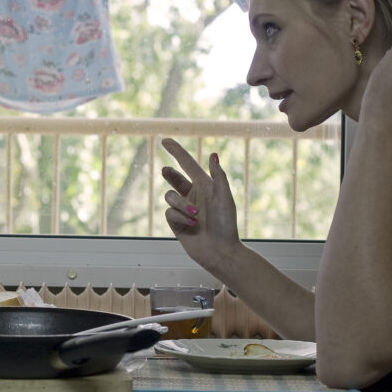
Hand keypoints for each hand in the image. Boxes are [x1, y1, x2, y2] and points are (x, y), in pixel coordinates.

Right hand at [160, 138, 241, 275]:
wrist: (220, 251)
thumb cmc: (226, 224)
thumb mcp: (225, 198)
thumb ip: (218, 176)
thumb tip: (213, 155)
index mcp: (205, 185)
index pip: (187, 164)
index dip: (176, 151)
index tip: (164, 140)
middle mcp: (193, 195)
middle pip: (174, 177)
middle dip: (170, 174)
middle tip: (166, 170)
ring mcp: (183, 209)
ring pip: (170, 196)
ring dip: (181, 205)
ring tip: (195, 216)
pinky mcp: (176, 223)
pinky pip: (169, 213)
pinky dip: (180, 217)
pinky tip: (191, 225)